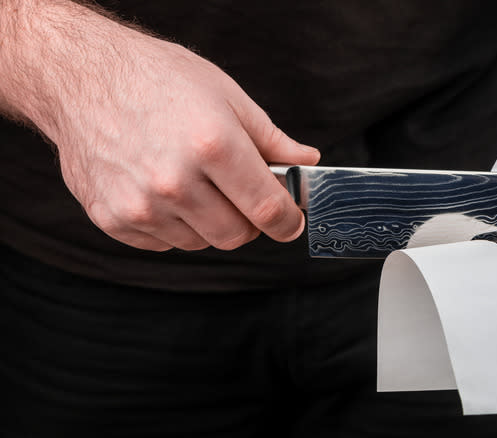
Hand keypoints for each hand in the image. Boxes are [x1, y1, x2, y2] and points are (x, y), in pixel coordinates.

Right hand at [1, 2, 318, 250]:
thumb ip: (271, 139)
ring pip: (201, 242)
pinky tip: (163, 189)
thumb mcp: (227, 96)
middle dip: (249, 222)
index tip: (291, 222)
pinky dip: (174, 225)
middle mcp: (175, 181)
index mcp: (213, 145)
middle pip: (236, 236)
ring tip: (195, 182)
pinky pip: (164, 243)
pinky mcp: (113, 219)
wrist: (81, 77)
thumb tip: (307, 163)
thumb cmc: (159, 80)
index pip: (267, 210)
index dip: (288, 222)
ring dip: (209, 222)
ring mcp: (140, 205)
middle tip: (241, 196)